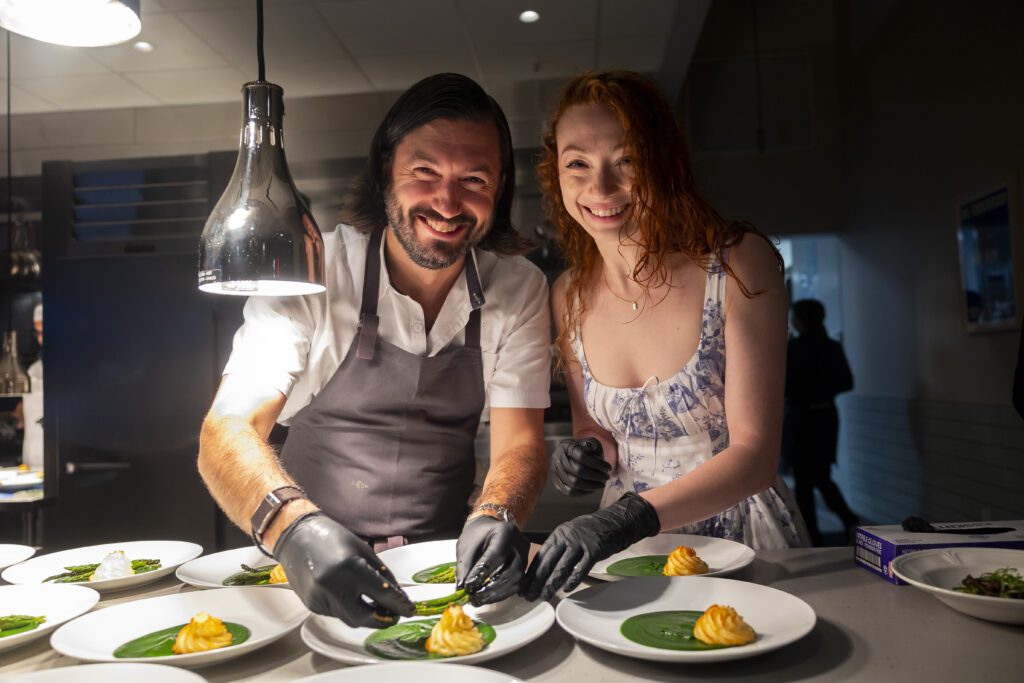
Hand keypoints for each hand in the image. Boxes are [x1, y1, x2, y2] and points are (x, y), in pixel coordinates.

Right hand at [274, 512, 414, 627]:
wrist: (295, 536)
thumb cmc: (332, 537)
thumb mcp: (362, 549)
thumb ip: (381, 573)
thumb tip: (398, 594)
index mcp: (349, 567)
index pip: (382, 594)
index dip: (399, 604)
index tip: (410, 609)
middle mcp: (333, 586)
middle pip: (365, 617)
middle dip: (383, 619)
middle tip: (395, 614)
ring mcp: (320, 598)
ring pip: (350, 618)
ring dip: (367, 615)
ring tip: (378, 606)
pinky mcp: (312, 605)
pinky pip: (337, 613)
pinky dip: (349, 608)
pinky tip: (351, 596)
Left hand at [456, 515, 529, 605]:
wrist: (488, 531)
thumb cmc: (476, 535)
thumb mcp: (466, 546)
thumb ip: (464, 565)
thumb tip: (462, 587)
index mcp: (505, 532)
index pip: (496, 555)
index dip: (482, 572)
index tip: (468, 586)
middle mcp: (520, 545)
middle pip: (511, 571)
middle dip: (491, 587)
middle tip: (475, 596)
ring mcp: (525, 557)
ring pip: (516, 581)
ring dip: (497, 593)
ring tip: (479, 599)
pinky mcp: (524, 568)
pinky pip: (516, 585)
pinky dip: (501, 594)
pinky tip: (487, 598)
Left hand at [521, 492, 659, 600]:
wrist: (614, 522)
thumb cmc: (590, 531)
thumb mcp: (570, 535)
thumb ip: (558, 548)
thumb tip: (543, 569)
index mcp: (558, 534)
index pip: (541, 555)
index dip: (531, 572)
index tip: (523, 586)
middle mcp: (567, 538)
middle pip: (548, 562)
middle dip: (537, 581)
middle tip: (529, 596)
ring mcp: (581, 543)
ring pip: (562, 567)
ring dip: (551, 584)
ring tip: (544, 596)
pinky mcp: (595, 550)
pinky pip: (581, 568)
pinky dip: (573, 579)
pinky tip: (566, 589)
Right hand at [551, 437, 609, 495]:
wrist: (570, 455)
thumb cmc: (584, 449)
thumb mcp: (590, 443)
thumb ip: (595, 447)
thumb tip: (598, 459)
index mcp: (567, 446)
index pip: (582, 456)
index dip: (597, 464)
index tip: (608, 468)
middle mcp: (558, 458)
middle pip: (578, 470)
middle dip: (596, 476)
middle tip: (606, 477)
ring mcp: (556, 471)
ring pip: (574, 483)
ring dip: (591, 485)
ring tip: (601, 484)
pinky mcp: (557, 482)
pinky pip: (569, 491)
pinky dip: (582, 492)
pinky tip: (591, 489)